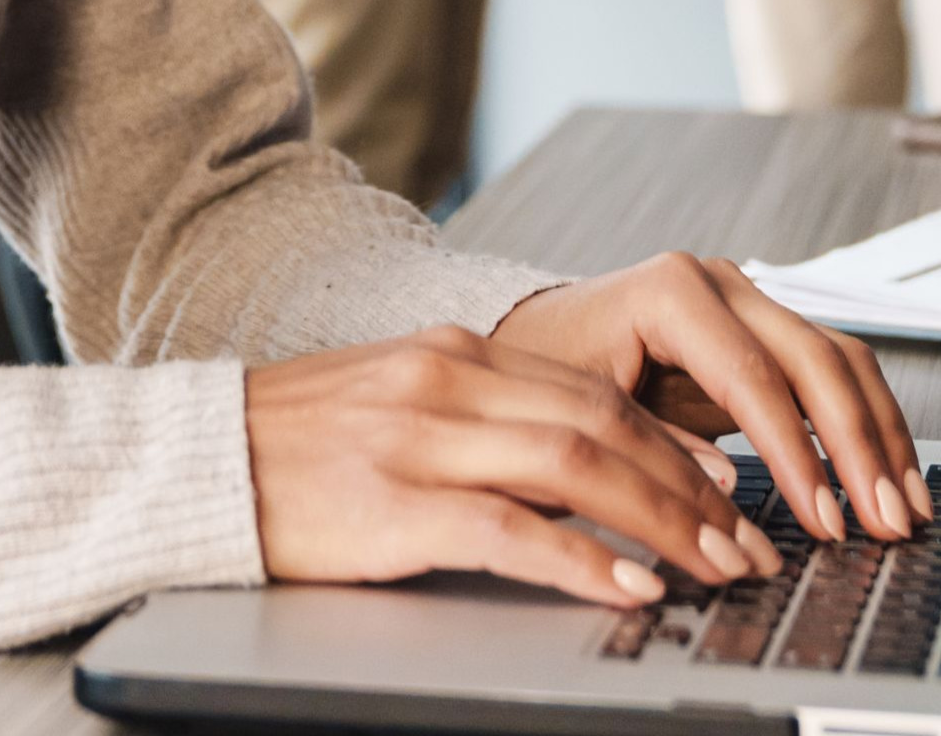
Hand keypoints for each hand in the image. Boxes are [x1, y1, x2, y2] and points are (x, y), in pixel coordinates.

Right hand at [244, 325, 780, 605]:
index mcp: (452, 355)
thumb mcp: (395, 404)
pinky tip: (629, 585)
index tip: (726, 485)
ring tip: (715, 566)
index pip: (593, 391)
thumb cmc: (293, 447)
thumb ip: (479, 418)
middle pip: (604, 425)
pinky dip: (583, 559)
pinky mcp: (394, 507)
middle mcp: (447, 384)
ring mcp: (421, 442)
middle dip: (690, 488)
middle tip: (746, 539)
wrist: (194, 462)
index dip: (673, 441)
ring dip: (663, 522)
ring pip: (577, 467)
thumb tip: (574, 461)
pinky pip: (512, 530)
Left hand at [491, 252, 928, 547]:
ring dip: (880, 438)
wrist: (535, 336)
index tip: (824, 520)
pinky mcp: (765, 333)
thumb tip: (729, 494)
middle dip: (858, 448)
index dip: (797, 454)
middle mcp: (721, 284)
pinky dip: (867, 426)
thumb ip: (654, 449)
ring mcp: (749, 302)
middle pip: (816, 360)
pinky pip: (835, 373)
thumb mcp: (581, 413)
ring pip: (842, 360)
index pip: (754, 377)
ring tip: (903, 509)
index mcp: (672, 292)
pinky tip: (887, 479)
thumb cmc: (548, 370)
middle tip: (883, 522)